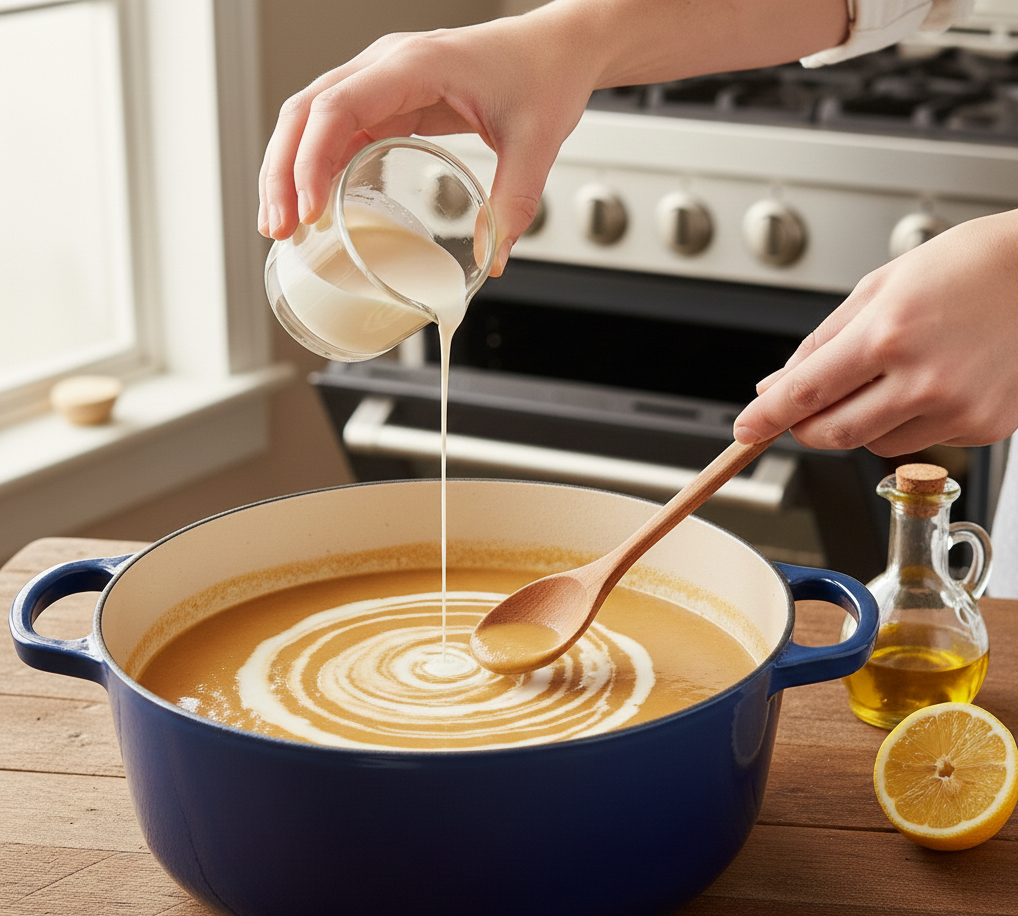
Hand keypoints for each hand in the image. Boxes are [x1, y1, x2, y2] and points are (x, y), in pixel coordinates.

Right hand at [257, 13, 600, 273]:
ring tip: (282, 223)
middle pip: (306, 112)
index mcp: (415, 65)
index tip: (308, 210)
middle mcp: (387, 65)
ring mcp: (382, 79)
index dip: (311, 159)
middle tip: (278, 228)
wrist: (557, 47)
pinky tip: (311, 202)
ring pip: (311, 118)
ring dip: (288, 169)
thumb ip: (513, 203)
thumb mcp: (535, 144)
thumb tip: (492, 260)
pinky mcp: (389, 98)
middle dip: (282, 172)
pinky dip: (315, 164)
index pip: (338, 106)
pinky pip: (337, 128)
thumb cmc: (544, 75)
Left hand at [733, 209, 1017, 455]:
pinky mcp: (984, 426)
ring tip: (886, 376)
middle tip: (800, 412)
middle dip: (805, 428)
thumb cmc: (965, 267)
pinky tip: (930, 383)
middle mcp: (923, 380)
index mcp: (888, 334)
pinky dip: (906, 422)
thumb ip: (820, 344)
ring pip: (873, 444)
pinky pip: (920, 441)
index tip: (744, 430)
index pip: (805, 394)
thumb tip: (775, 386)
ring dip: (858, 423)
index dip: (766, 417)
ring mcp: (958, 409)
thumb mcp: (879, 287)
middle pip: (833, 434)